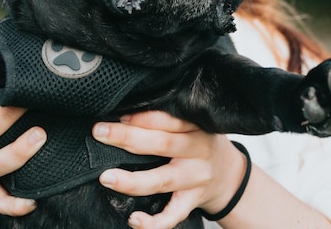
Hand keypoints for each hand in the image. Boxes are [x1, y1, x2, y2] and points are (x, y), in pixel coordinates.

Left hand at [92, 111, 245, 228]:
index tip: (116, 115)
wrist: (231, 175)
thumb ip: (169, 119)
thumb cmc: (203, 142)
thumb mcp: (195, 123)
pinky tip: (134, 220)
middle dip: (127, 137)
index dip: (140, 117)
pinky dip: (153, 223)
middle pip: (161, 144)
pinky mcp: (192, 202)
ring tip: (106, 177)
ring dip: (132, 180)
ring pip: (162, 181)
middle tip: (99, 132)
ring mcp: (195, 179)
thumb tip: (126, 112)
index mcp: (196, 127)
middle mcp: (197, 151)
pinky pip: (173, 215)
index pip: (166, 119)